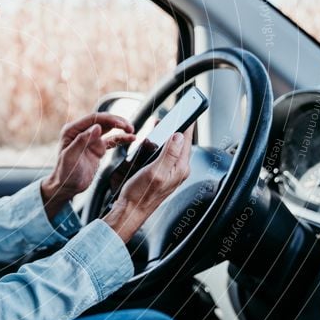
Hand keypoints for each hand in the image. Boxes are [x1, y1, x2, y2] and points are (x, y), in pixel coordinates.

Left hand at [41, 113, 135, 218]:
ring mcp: (91, 140)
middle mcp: (81, 132)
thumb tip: (97, 127)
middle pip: (103, 121)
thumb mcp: (71, 156)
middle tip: (129, 127)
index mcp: (72, 130)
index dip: (109, 119)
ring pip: (109, 129)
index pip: (93, 119)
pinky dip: (121, 139)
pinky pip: (111, 140)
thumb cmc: (65, 172)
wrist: (67, 186)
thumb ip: (82, 141)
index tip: (121, 124)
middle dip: (117, 122)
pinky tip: (131, 138)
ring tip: (132, 130)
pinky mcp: (97, 148)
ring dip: (120, 128)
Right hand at [103, 124, 193, 242]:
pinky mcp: (163, 175)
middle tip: (168, 115)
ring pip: (173, 148)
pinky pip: (166, 156)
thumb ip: (169, 154)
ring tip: (160, 126)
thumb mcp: (155, 172)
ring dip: (167, 136)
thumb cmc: (140, 195)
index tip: (189, 108)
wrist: (131, 212)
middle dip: (175, 127)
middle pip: (181, 142)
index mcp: (180, 168)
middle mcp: (179, 170)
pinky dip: (161, 146)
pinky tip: (153, 144)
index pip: (186, 139)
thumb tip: (178, 136)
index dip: (187, 122)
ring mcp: (172, 173)